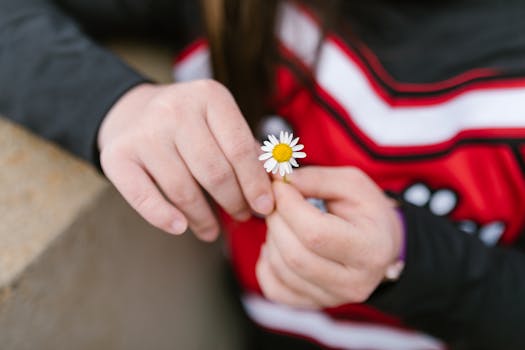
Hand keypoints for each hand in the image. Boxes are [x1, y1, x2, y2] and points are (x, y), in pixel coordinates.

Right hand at [97, 80, 273, 240]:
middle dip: (234, 202)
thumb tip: (275, 185)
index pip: (240, 149)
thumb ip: (247, 150)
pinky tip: (181, 228)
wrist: (132, 111)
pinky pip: (143, 197)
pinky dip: (163, 217)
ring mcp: (144, 132)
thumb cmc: (189, 124)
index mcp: (209, 97)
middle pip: (214, 172)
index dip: (255, 183)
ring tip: (213, 230)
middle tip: (241, 217)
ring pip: (183, 189)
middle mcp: (175, 110)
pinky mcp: (117, 156)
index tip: (265, 207)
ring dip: (203, 218)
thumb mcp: (220, 122)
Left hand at [256, 166, 402, 307]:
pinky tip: (277, 245)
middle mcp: (354, 282)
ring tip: (282, 221)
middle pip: (295, 255)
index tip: (280, 186)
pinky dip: (266, 265)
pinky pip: (275, 289)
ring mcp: (333, 298)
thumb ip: (316, 180)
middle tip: (277, 202)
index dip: (288, 206)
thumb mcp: (351, 184)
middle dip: (276, 221)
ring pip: (282, 270)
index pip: (315, 233)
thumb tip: (279, 182)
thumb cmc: (366, 211)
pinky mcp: (314, 304)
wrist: (380, 245)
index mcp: (370, 249)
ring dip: (271, 239)